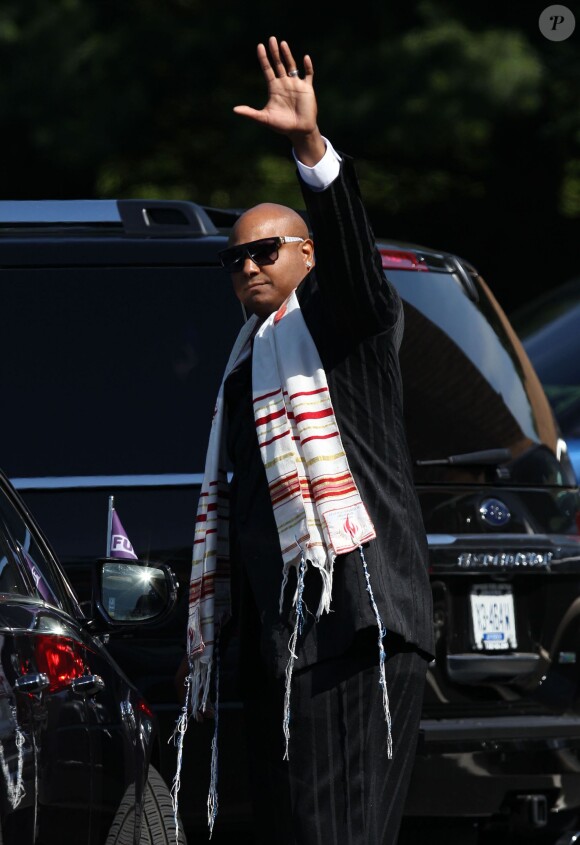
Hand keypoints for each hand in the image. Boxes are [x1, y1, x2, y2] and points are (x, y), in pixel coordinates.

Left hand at [233, 36, 325, 165]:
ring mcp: (296, 85)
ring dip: (287, 55)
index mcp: (274, 88)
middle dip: (274, 52)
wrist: (298, 131)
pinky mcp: (307, 89)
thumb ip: (250, 113)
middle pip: (278, 64)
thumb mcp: (264, 119)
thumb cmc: (282, 126)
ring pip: (292, 65)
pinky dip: (308, 66)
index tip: (259, 46)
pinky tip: (305, 58)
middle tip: (271, 39)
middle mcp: (284, 83)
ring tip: (282, 43)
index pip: (267, 69)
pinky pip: (308, 74)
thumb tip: (234, 110)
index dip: (263, 58)